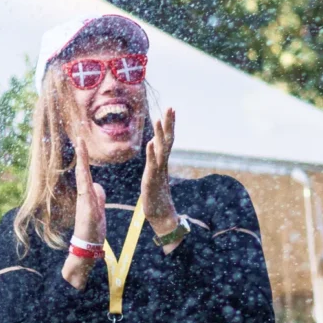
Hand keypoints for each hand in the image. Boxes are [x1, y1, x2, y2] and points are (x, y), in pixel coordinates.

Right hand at [63, 140, 106, 289]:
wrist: (86, 246)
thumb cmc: (92, 230)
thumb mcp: (98, 210)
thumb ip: (98, 197)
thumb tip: (97, 186)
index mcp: (87, 195)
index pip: (86, 173)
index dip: (84, 159)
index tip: (83, 144)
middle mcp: (84, 195)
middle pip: (82, 171)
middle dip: (81, 154)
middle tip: (79, 137)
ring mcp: (84, 201)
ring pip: (83, 177)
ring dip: (82, 161)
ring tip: (81, 145)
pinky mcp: (87, 207)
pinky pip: (86, 189)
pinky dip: (85, 178)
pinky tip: (84, 168)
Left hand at [141, 107, 178, 234]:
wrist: (161, 215)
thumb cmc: (157, 196)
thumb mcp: (155, 174)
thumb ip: (155, 160)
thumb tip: (154, 146)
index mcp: (163, 162)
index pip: (167, 139)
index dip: (169, 124)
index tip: (171, 109)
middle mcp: (162, 164)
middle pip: (167, 140)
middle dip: (168, 123)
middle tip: (170, 107)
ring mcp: (158, 172)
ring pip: (160, 150)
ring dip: (159, 135)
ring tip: (158, 120)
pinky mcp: (152, 181)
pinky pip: (152, 165)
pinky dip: (151, 154)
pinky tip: (150, 143)